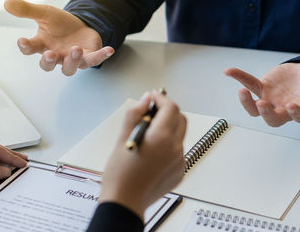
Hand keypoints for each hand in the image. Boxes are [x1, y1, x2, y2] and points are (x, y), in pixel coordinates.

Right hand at [4, 0, 114, 75]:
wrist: (79, 26)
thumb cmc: (59, 24)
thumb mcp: (44, 13)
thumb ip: (27, 10)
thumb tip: (7, 2)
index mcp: (42, 45)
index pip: (31, 48)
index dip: (26, 46)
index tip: (23, 41)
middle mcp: (56, 55)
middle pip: (48, 64)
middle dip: (48, 61)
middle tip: (49, 55)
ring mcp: (72, 58)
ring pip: (70, 67)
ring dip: (72, 60)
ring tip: (75, 49)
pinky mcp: (88, 57)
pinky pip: (95, 60)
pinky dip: (102, 56)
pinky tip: (109, 49)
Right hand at [100, 91, 186, 219]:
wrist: (125, 202)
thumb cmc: (120, 174)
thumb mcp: (122, 138)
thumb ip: (135, 114)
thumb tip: (145, 99)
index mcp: (161, 137)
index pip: (170, 107)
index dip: (161, 98)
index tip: (152, 97)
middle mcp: (175, 148)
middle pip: (180, 118)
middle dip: (167, 111)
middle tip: (151, 113)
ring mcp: (179, 161)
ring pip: (179, 135)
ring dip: (167, 129)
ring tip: (147, 137)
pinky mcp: (179, 171)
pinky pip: (177, 151)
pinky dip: (168, 146)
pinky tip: (151, 154)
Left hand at [224, 62, 299, 126]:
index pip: (299, 116)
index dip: (296, 113)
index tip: (293, 106)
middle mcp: (284, 109)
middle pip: (273, 119)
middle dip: (266, 114)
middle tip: (262, 105)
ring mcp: (271, 100)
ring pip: (256, 108)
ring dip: (247, 102)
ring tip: (241, 92)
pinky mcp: (262, 88)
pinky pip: (249, 84)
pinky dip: (239, 77)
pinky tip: (228, 71)